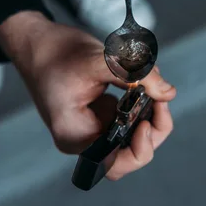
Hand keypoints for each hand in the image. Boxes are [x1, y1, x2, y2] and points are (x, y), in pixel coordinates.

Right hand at [0, 11, 176, 179]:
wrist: (37, 41)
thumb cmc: (56, 52)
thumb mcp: (100, 60)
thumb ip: (136, 75)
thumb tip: (168, 92)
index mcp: (74, 135)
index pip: (116, 164)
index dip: (141, 148)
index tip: (148, 116)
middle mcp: (83, 138)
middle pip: (129, 153)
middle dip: (151, 128)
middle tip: (159, 97)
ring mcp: (91, 128)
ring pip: (132, 136)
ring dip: (148, 113)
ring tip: (151, 84)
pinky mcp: (98, 115)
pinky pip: (128, 119)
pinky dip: (141, 102)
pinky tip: (142, 82)